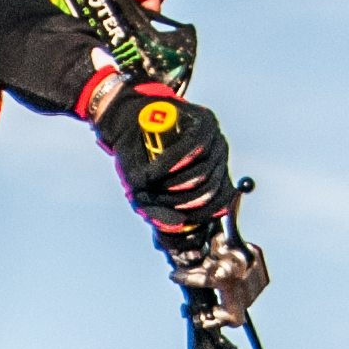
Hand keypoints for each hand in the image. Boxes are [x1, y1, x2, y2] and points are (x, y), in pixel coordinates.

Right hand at [93, 82, 236, 240]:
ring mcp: (214, 138)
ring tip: (153, 183)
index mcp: (212, 173)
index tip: (181, 219)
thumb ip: (160, 211)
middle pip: (209, 188)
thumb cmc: (140, 159)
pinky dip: (173, 163)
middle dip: (179, 200)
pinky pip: (194, 148)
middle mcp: (218, 155)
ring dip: (174, 184)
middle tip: (156, 198)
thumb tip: (177, 224)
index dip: (202, 214)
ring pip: (203, 173)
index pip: (221, 199)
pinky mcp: (204, 123)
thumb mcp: (146, 191)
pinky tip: (157, 170)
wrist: (127, 124)